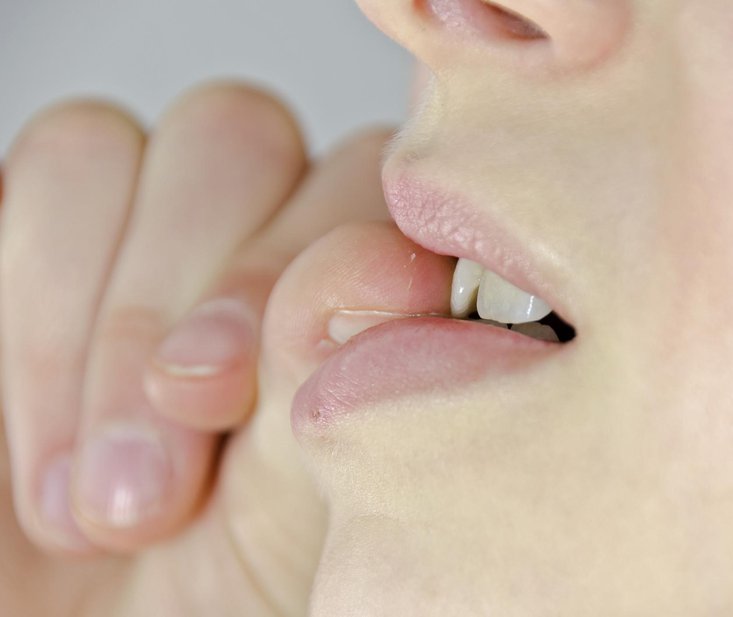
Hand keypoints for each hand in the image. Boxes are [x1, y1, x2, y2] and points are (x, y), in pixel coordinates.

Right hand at [0, 82, 386, 553]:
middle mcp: (256, 233)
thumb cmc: (229, 598)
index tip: (223, 397)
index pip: (351, 175)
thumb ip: (340, 383)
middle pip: (229, 136)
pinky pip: (28, 182)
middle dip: (167, 309)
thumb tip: (378, 271)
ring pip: (97, 149)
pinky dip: (21, 316)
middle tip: (145, 492)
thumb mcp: (297, 514)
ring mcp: (134, 233)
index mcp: (354, 282)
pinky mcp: (28, 252)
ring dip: (79, 330)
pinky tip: (40, 451)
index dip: (288, 263)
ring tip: (83, 506)